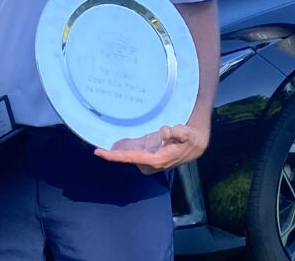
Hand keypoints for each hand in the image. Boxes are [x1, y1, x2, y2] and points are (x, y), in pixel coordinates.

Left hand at [93, 123, 208, 174]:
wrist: (196, 145)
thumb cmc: (191, 139)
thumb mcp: (187, 133)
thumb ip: (176, 132)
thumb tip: (164, 131)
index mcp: (156, 159)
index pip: (131, 158)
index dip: (115, 156)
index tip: (100, 153)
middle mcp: (149, 162)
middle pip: (126, 157)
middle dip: (113, 153)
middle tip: (98, 148)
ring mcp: (148, 158)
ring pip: (128, 154)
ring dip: (118, 149)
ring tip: (103, 145)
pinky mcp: (148, 153)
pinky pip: (132, 151)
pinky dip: (124, 147)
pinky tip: (115, 143)